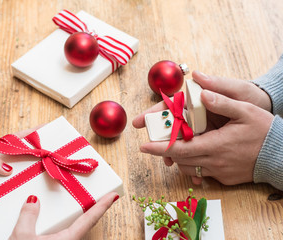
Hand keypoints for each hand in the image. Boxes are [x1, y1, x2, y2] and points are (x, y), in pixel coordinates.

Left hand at [0, 125, 42, 195]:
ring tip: (44, 168)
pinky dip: (18, 183)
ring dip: (30, 169)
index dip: (32, 133)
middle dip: (37, 150)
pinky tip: (24, 187)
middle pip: (21, 153)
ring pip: (17, 169)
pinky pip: (8, 184)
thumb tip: (7, 168)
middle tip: (52, 151)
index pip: (16, 138)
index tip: (47, 128)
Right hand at [9, 192, 118, 239]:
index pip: (90, 218)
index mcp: (68, 239)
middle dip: (89, 213)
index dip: (103, 205)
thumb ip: (28, 216)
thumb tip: (33, 201)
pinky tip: (51, 230)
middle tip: (94, 199)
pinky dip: (63, 232)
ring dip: (73, 224)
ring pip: (74, 235)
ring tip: (68, 212)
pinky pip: (66, 239)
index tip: (113, 195)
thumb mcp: (21, 237)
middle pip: (84, 226)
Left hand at [139, 90, 273, 184]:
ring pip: (189, 168)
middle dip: (164, 152)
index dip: (159, 148)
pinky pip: (201, 173)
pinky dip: (193, 165)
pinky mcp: (224, 178)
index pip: (179, 149)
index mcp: (215, 144)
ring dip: (178, 158)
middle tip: (154, 142)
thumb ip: (222, 102)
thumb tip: (201, 92)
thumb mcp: (246, 111)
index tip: (143, 146)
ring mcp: (219, 172)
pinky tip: (195, 154)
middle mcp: (214, 161)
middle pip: (180, 159)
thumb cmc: (265, 131)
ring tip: (174, 146)